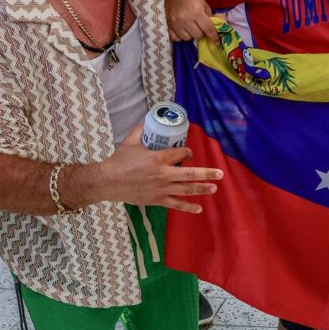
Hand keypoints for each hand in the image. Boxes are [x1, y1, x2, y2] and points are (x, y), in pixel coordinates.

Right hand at [98, 124, 221, 212]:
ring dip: (202, 188)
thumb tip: (147, 121)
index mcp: (158, 158)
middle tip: (220, 173)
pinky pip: (176, 204)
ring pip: (186, 190)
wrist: (108, 182)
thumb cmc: (119, 161)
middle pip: (190, 174)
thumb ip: (141, 130)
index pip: (180, 153)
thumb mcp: (130, 141)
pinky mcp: (157, 199)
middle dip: (207, 173)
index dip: (188, 152)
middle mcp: (163, 174)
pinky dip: (188, 207)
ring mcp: (161, 188)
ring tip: (214, 188)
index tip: (189, 153)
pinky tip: (199, 208)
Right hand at [165, 0, 216, 41]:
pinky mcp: (168, 24)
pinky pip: (176, 38)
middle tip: (199, 26)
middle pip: (197, 35)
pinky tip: (182, 30)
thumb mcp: (203, 3)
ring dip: (190, 34)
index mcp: (197, 12)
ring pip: (187, 38)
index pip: (208, 29)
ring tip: (190, 27)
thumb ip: (209, 16)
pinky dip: (180, 36)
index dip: (214, 36)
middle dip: (201, 32)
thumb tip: (213, 29)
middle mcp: (186, 19)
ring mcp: (176, 23)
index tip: (217, 41)